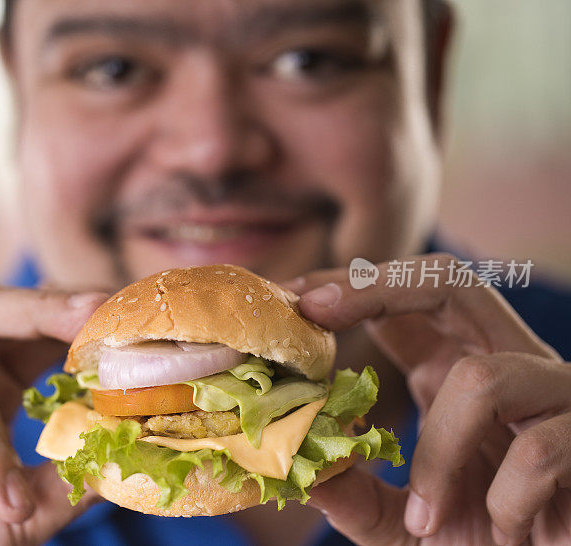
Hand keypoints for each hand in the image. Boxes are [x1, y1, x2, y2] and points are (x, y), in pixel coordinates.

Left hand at [285, 254, 569, 544]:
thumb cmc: (479, 543)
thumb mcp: (397, 520)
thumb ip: (351, 493)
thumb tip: (286, 462)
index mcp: (455, 372)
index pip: (404, 302)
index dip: (348, 288)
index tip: (290, 295)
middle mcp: (503, 365)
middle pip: (451, 282)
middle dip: (377, 286)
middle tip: (313, 309)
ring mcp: (553, 396)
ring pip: (485, 375)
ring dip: (441, 452)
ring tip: (426, 515)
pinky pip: (542, 450)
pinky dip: (506, 498)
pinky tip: (505, 529)